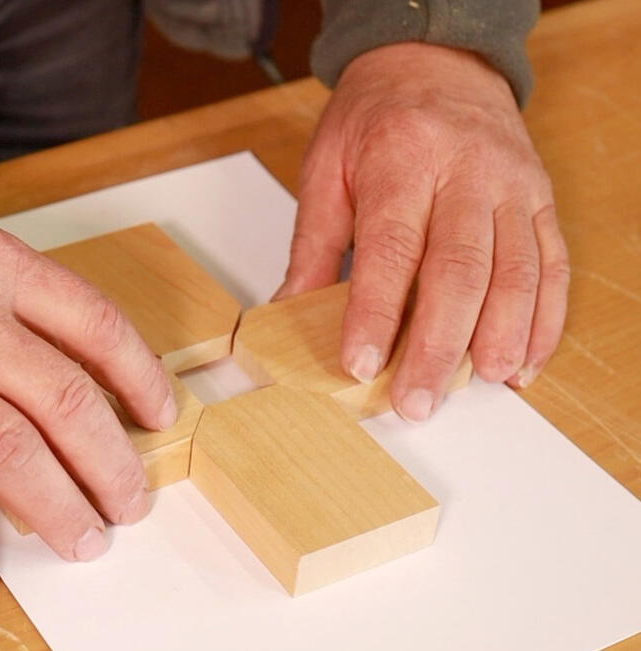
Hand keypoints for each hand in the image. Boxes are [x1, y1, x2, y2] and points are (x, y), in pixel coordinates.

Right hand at [0, 178, 174, 611]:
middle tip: (129, 505)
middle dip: (109, 463)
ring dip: (55, 506)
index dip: (139, 377)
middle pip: (62, 399)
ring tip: (82, 542)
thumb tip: (58, 376)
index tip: (160, 416)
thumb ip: (1, 302)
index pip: (94, 324)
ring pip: (4, 449)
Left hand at [277, 43, 569, 418]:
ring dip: (501, 336)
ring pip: (516, 271)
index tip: (360, 363)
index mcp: (404, 159)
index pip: (391, 248)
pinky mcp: (539, 203)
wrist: (436, 62)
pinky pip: (551, 266)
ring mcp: (512, 187)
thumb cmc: (376, 118)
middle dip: (438, 343)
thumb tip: (288, 312)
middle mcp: (467, 172)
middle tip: (417, 400)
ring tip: (478, 384)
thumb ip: (312, 244)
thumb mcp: (325, 168)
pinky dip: (543, 320)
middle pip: (459, 269)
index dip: (376, 312)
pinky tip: (523, 362)